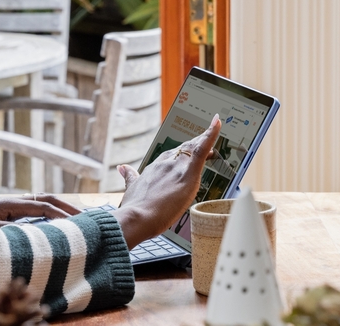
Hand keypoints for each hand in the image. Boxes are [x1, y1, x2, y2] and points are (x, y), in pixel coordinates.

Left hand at [0, 194, 80, 225]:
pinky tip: (57, 225)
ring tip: (78, 221)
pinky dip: (50, 216)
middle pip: (47, 200)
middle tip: (86, 218)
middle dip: (67, 207)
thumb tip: (34, 236)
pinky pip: (35, 211)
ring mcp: (13, 206)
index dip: (62, 214)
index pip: (43, 206)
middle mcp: (15, 201)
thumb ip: (10, 233)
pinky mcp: (10, 212)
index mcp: (11, 203)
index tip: (79, 224)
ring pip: (43, 204)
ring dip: (60, 210)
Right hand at [111, 114, 221, 248]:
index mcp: (154, 167)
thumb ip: (129, 176)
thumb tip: (122, 167)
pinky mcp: (188, 174)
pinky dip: (211, 134)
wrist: (136, 217)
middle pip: (184, 150)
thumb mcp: (131, 189)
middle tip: (208, 136)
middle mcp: (165, 164)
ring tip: (215, 130)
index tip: (188, 146)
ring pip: (195, 149)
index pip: (171, 155)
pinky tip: (217, 123)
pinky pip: (202, 150)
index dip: (181, 151)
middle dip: (196, 144)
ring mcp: (176, 167)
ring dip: (205, 140)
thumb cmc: (134, 208)